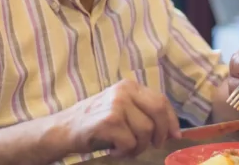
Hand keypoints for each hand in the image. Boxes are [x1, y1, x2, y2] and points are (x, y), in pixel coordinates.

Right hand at [60, 79, 180, 158]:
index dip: (171, 120)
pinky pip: (130, 142)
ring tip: (124, 148)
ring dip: (138, 147)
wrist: (64, 129)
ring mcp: (116, 105)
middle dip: (160, 134)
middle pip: (158, 112)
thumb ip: (142, 111)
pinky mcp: (109, 121)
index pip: (161, 101)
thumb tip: (171, 130)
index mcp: (130, 86)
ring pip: (145, 131)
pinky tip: (113, 149)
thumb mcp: (121, 108)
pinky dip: (124, 152)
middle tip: (152, 145)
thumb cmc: (95, 122)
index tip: (175, 136)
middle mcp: (124, 91)